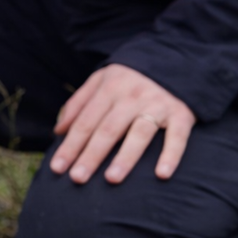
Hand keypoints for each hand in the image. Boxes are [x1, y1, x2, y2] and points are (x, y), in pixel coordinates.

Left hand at [50, 64, 195, 184]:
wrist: (174, 59)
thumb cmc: (130, 78)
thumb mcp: (101, 79)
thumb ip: (79, 103)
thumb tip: (58, 131)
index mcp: (109, 88)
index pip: (86, 121)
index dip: (71, 145)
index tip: (57, 167)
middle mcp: (132, 97)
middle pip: (108, 129)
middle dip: (91, 155)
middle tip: (77, 178)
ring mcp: (157, 105)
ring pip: (139, 133)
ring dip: (125, 157)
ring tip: (112, 179)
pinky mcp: (181, 114)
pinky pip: (177, 137)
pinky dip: (171, 155)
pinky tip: (162, 174)